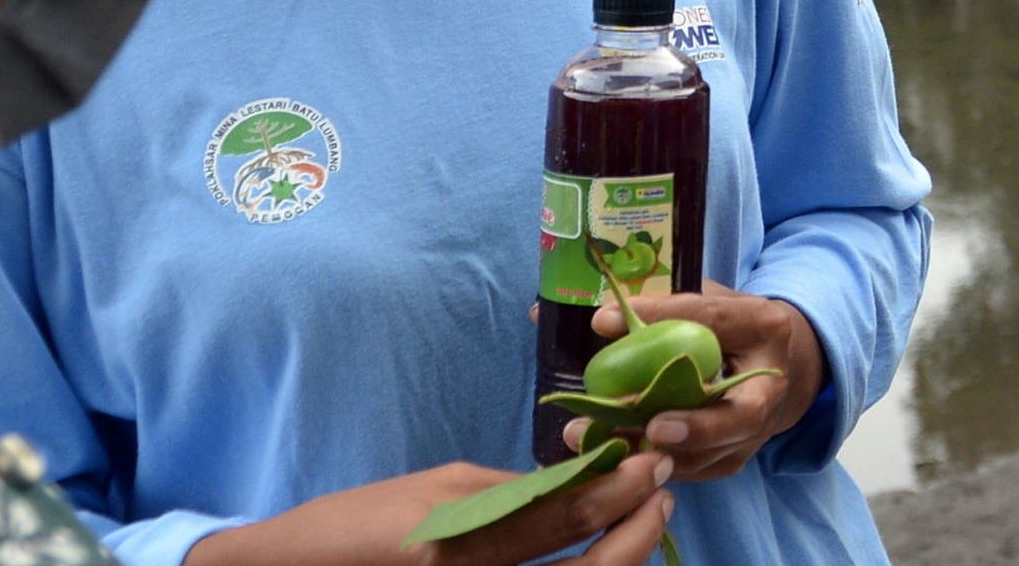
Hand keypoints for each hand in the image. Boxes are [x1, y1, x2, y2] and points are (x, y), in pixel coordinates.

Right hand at [182, 454, 671, 565]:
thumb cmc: (356, 526)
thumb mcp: (437, 492)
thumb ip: (512, 493)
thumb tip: (580, 482)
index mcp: (466, 551)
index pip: (569, 520)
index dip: (623, 491)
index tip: (651, 462)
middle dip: (638, 535)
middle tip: (661, 494)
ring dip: (620, 559)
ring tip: (640, 519)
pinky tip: (595, 548)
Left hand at [564, 284, 827, 480]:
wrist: (770, 363)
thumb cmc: (730, 328)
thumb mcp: (705, 304)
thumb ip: (662, 310)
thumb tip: (602, 320)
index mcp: (762, 330)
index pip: (718, 324)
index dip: (671, 324)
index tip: (614, 328)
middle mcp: (769, 389)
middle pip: (738, 417)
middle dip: (694, 427)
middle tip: (651, 427)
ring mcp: (754, 432)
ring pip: (710, 453)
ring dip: (655, 450)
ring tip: (600, 439)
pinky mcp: (732, 457)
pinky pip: (693, 469)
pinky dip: (653, 463)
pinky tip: (611, 453)